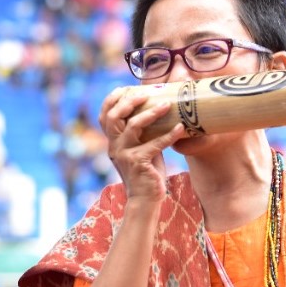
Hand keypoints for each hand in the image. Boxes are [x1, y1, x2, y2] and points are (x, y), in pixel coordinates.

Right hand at [99, 86, 186, 201]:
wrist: (145, 199)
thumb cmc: (147, 171)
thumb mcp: (141, 148)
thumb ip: (142, 133)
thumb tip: (158, 109)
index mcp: (113, 141)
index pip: (104, 115)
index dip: (112, 99)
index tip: (126, 87)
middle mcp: (114, 146)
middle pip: (113, 116)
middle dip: (129, 101)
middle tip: (147, 93)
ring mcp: (124, 154)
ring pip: (133, 126)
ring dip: (151, 113)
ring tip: (167, 105)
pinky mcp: (138, 163)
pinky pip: (154, 144)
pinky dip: (169, 135)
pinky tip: (181, 128)